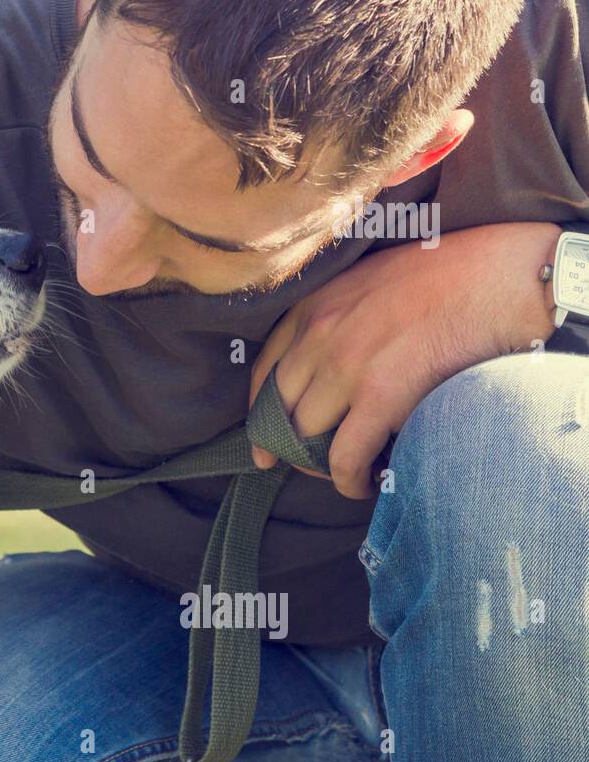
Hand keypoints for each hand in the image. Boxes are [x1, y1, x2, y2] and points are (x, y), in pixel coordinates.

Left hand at [249, 222, 559, 499]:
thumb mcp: (372, 282)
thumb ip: (341, 319)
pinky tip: (365, 485)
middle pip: (280, 410)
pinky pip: (344, 456)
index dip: (259, 416)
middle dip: (291, 447)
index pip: (264, 372)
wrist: (503, 275)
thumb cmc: (450, 276)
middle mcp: (319, 334)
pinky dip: (349, 480)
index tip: (262, 446)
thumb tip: (330, 370)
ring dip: (321, 466)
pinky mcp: (381, 395)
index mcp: (314, 306)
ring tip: (347, 474)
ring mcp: (346, 365)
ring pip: (306, 436)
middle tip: (313, 468)